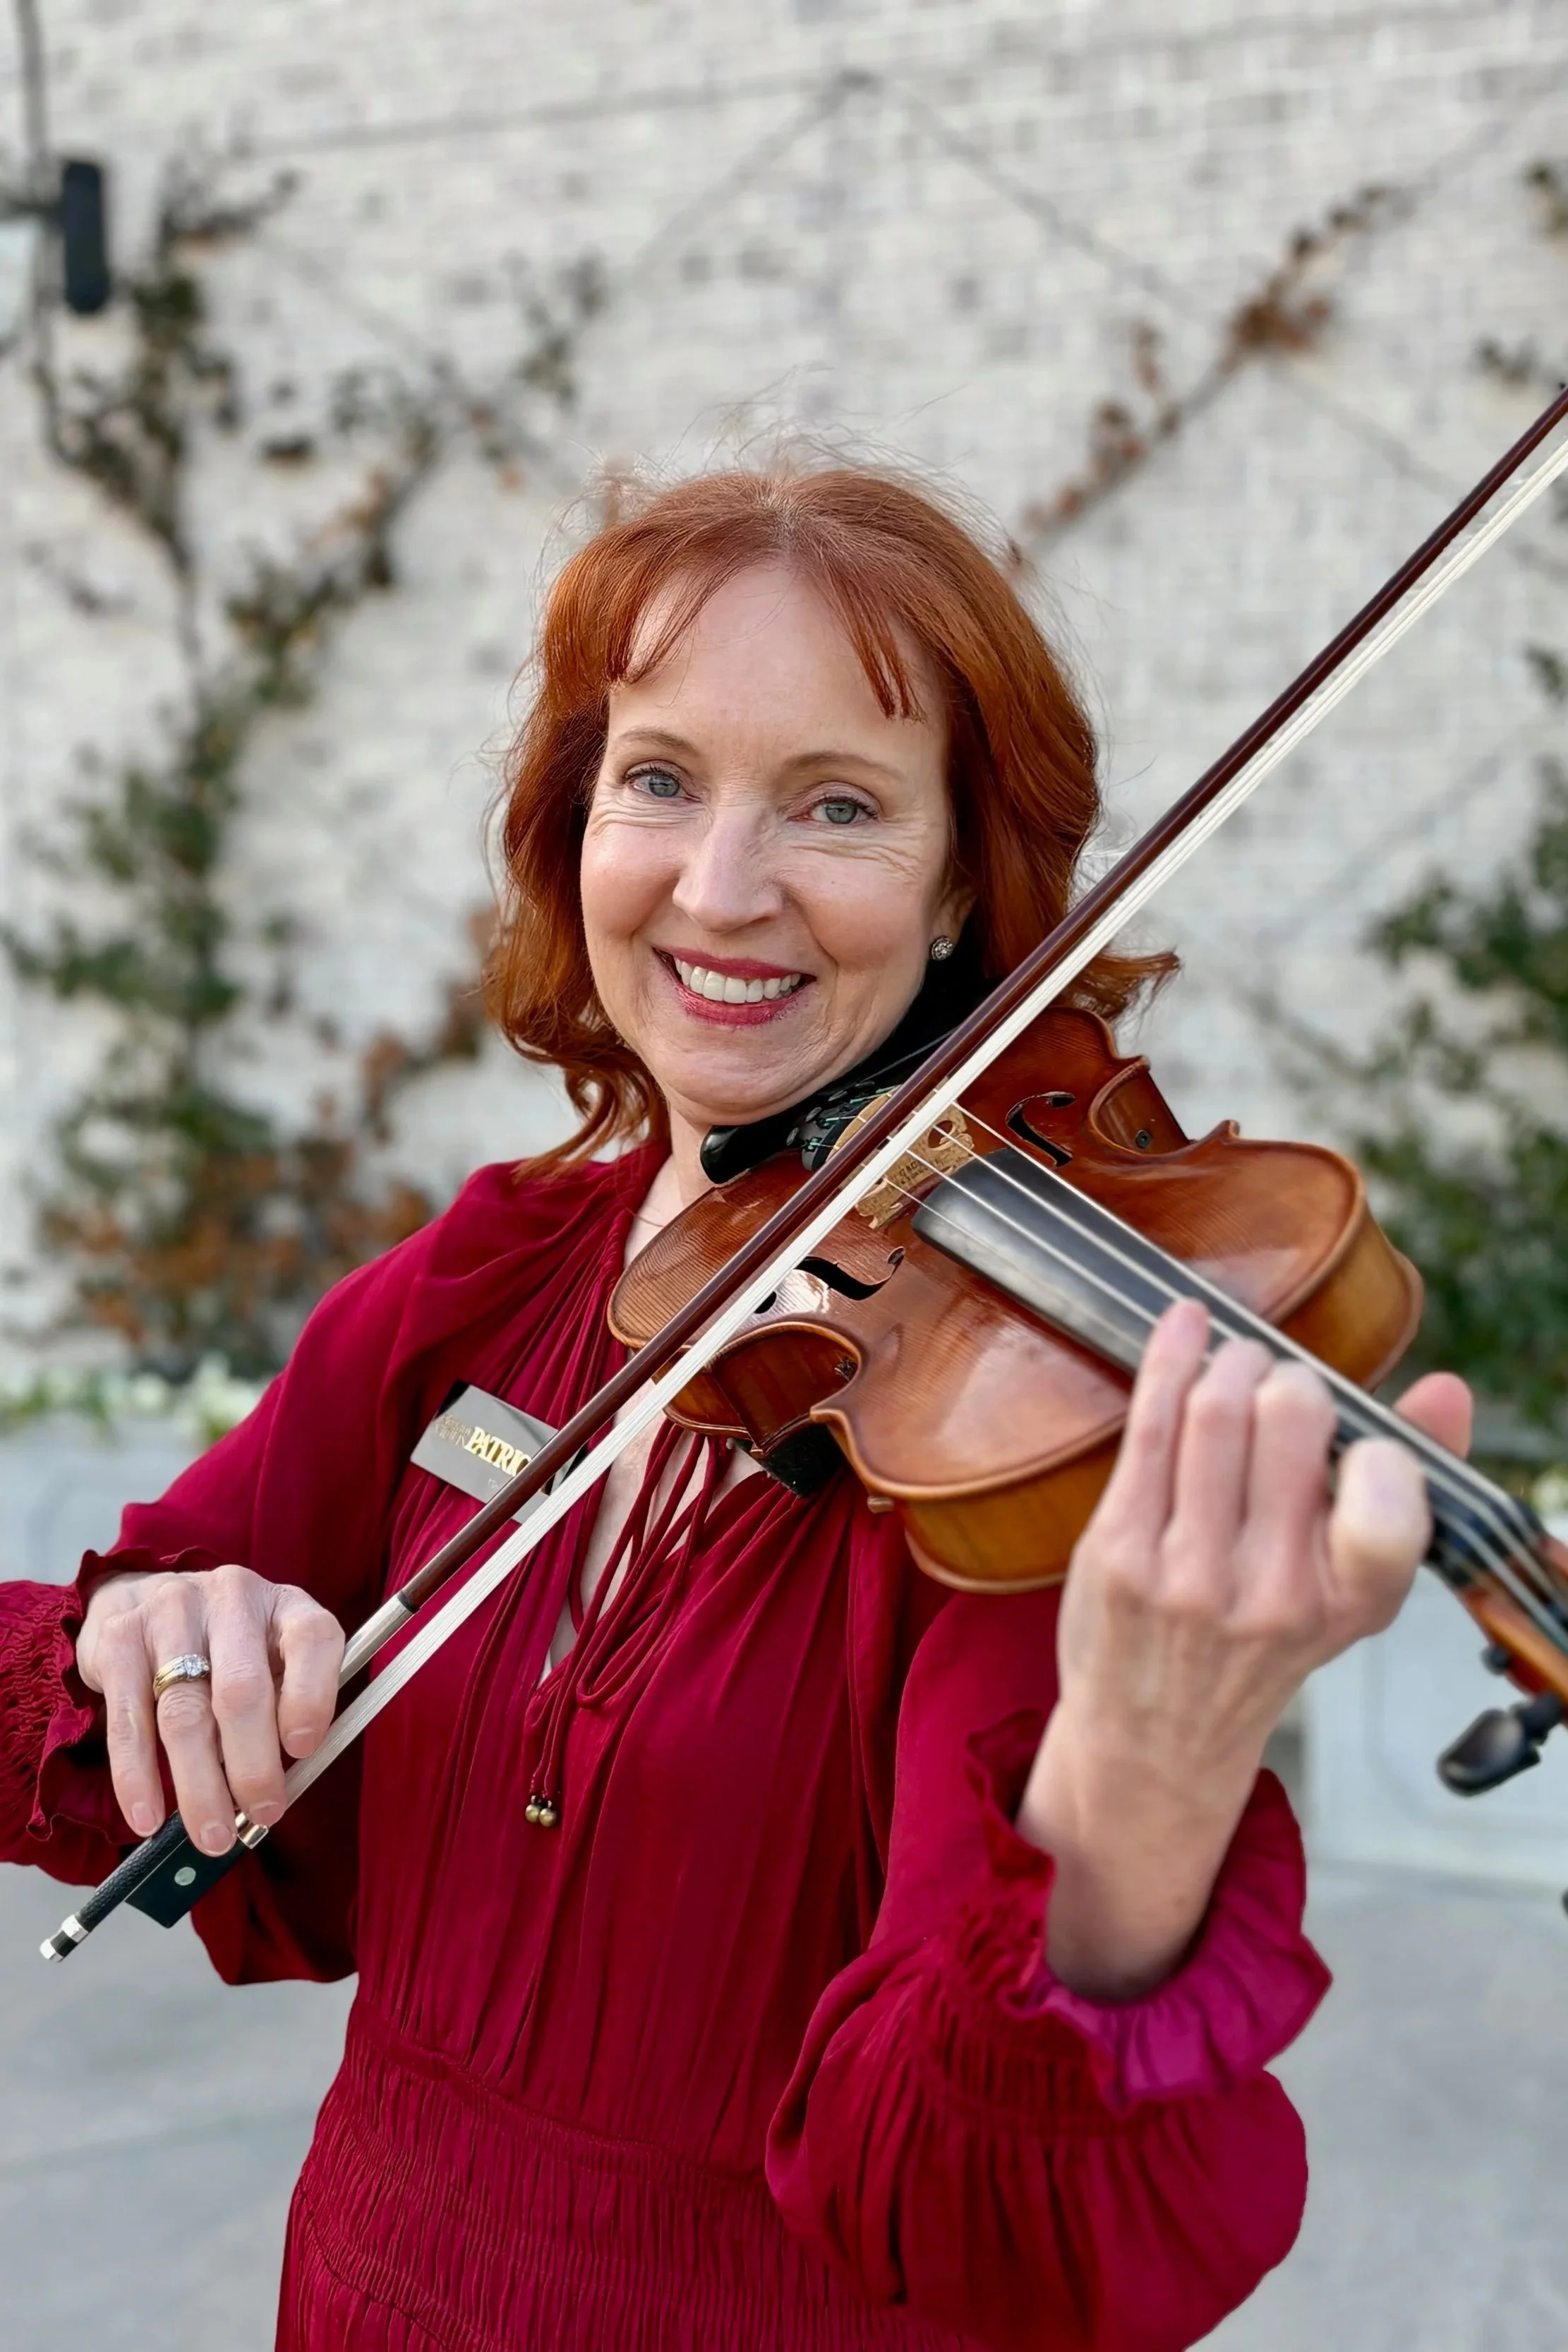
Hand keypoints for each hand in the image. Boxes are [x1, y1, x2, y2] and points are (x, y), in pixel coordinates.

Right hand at [76, 1565, 344, 1854]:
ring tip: (214, 1835)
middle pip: (242, 1689)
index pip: (312, 1639)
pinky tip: (147, 1817)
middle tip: (261, 1815)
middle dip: (253, 1765)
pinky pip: (130, 1720)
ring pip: (185, 1713)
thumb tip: (278, 1793)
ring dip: (200, 1786)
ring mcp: (171, 1613)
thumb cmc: (226, 1649)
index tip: (304, 1751)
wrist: (143, 1599)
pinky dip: (138, 1777)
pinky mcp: (120, 1639)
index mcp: (284, 1605)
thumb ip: (285, 1710)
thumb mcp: (272, 1660)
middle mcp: (231, 1598)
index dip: (313, 1696)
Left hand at [1017, 1298, 1471, 1998]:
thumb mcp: (1347, 1590)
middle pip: (1289, 1419)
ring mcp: (1186, 1572)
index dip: (1379, 1450)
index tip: (1358, 1439)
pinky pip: (1147, 1425)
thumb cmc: (1260, 1643)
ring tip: (1233, 1363)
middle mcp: (1271, 1593)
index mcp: (1347, 1601)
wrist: (1155, 1737)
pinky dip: (1168, 1361)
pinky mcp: (1116, 1550)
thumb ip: (1405, 1488)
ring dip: (1227, 1362)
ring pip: (1212, 1411)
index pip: (1389, 1503)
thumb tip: (1447, 1391)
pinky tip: (1183, 1328)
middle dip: (1288, 1377)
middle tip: (1280, 1383)